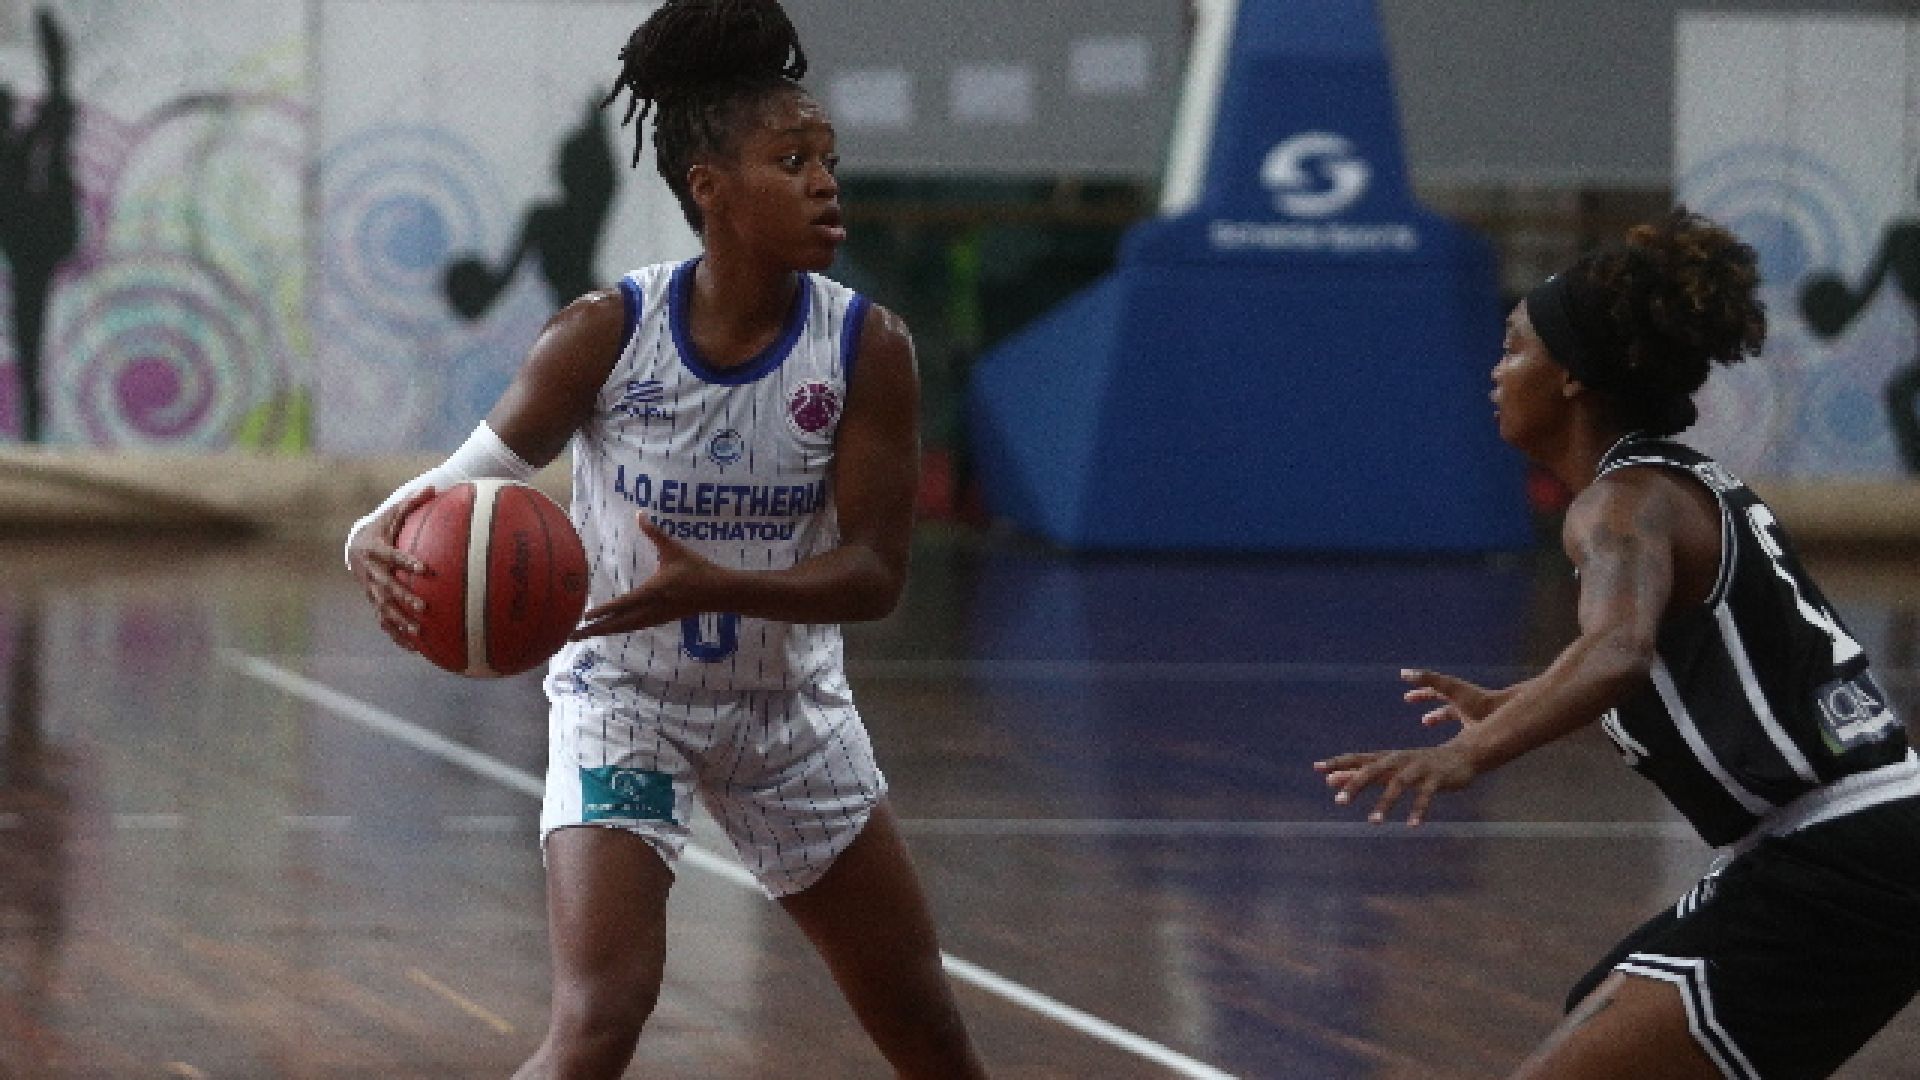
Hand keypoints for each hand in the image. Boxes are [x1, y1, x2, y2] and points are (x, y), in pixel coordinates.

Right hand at [347, 488, 434, 649]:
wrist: (355, 546)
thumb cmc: (382, 528)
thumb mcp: (393, 514)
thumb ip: (412, 503)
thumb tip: (434, 486)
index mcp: (375, 550)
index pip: (392, 557)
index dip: (406, 562)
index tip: (424, 568)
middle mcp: (370, 573)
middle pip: (387, 588)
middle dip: (404, 598)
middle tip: (424, 607)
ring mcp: (370, 590)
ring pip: (384, 609)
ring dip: (400, 621)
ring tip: (419, 632)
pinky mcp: (373, 602)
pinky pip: (384, 622)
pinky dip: (397, 635)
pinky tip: (416, 648)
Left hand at [572, 514, 723, 638]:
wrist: (719, 592)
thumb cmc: (697, 570)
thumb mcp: (675, 549)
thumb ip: (655, 534)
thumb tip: (640, 514)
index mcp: (652, 592)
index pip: (622, 604)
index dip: (602, 611)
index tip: (584, 616)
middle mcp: (651, 609)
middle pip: (618, 623)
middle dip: (596, 629)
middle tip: (573, 635)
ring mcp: (657, 617)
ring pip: (626, 628)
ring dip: (606, 631)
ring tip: (588, 634)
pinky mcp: (662, 619)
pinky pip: (636, 626)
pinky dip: (621, 629)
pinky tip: (614, 629)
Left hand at [1314, 743, 1478, 825]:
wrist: (1463, 755)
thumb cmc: (1419, 763)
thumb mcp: (1388, 768)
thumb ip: (1359, 774)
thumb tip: (1329, 780)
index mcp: (1386, 758)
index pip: (1357, 758)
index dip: (1337, 762)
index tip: (1317, 768)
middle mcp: (1399, 760)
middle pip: (1373, 770)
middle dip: (1355, 784)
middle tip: (1338, 801)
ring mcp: (1418, 768)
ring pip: (1398, 784)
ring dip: (1385, 803)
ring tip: (1373, 823)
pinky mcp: (1437, 778)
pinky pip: (1426, 795)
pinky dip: (1418, 810)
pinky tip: (1411, 825)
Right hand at [1402, 667, 1504, 727]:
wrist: (1504, 714)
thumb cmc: (1477, 701)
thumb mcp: (1450, 688)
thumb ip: (1428, 679)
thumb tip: (1405, 672)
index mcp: (1454, 691)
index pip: (1432, 686)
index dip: (1418, 686)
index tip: (1405, 690)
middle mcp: (1460, 701)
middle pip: (1438, 696)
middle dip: (1424, 697)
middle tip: (1408, 699)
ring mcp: (1468, 715)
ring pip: (1448, 713)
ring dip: (1435, 715)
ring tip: (1425, 721)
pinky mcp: (1475, 729)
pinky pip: (1458, 730)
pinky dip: (1449, 732)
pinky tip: (1444, 741)